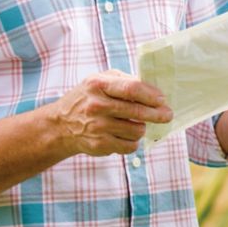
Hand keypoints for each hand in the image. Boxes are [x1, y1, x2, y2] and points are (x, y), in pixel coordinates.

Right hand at [51, 70, 172, 156]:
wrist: (60, 125)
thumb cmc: (87, 99)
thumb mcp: (100, 81)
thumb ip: (125, 81)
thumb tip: (154, 90)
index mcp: (98, 85)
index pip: (132, 88)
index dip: (151, 95)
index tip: (162, 100)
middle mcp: (97, 105)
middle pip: (137, 111)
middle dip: (157, 114)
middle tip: (167, 115)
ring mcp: (98, 127)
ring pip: (137, 130)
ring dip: (141, 128)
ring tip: (136, 124)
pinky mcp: (100, 145)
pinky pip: (130, 146)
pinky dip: (133, 141)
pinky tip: (126, 135)